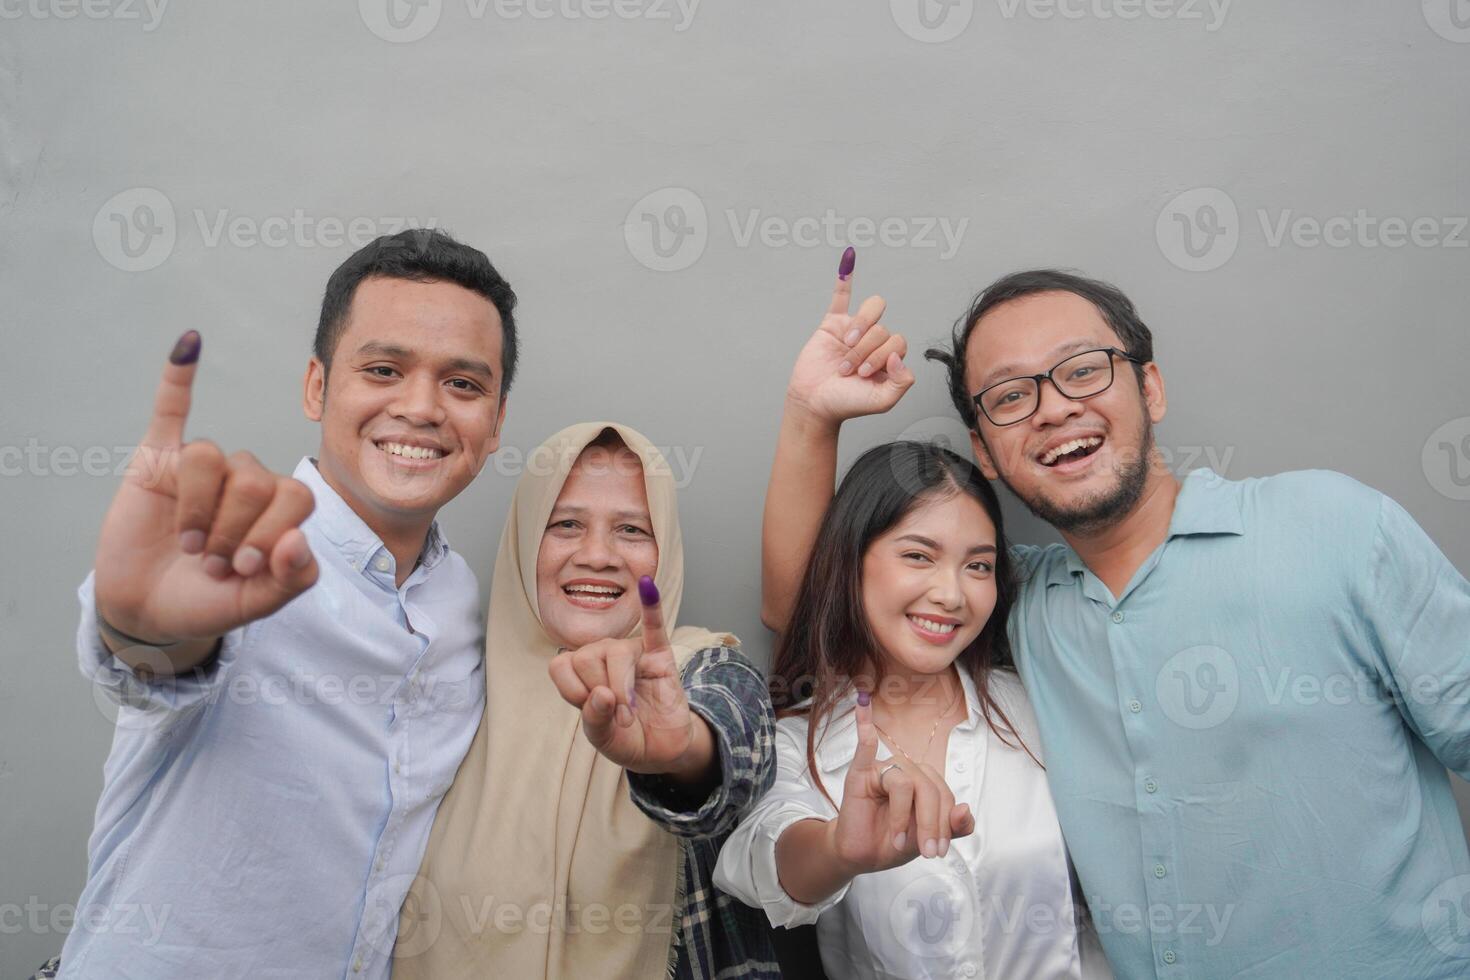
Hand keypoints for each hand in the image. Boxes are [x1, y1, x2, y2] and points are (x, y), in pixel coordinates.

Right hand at [92, 331, 319, 650]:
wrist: (148, 609)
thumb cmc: (208, 600)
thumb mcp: (257, 604)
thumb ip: (291, 579)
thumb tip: (297, 540)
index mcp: (281, 508)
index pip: (297, 496)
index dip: (271, 533)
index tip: (244, 568)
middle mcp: (248, 481)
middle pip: (256, 479)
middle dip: (231, 530)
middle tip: (210, 562)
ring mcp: (204, 469)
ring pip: (214, 459)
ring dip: (199, 508)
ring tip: (188, 543)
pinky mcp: (159, 460)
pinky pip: (170, 409)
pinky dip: (178, 376)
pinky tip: (189, 343)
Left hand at [548, 576, 711, 779]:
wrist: (663, 750)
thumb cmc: (627, 739)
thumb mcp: (601, 738)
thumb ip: (595, 718)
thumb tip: (602, 694)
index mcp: (582, 672)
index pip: (561, 664)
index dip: (572, 689)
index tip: (592, 711)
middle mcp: (603, 656)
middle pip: (588, 656)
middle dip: (602, 693)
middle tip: (620, 719)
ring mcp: (633, 653)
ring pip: (617, 652)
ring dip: (623, 688)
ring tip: (632, 713)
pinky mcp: (661, 656)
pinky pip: (655, 626)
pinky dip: (652, 606)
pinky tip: (648, 585)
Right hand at [785, 247, 914, 425]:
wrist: (814, 403)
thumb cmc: (847, 404)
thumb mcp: (883, 401)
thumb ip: (902, 382)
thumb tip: (898, 355)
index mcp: (890, 357)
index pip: (897, 341)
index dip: (881, 355)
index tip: (863, 374)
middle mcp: (875, 342)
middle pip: (882, 329)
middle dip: (864, 350)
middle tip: (848, 369)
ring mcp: (854, 330)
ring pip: (870, 313)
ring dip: (860, 328)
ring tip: (845, 345)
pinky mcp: (832, 324)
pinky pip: (841, 296)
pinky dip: (845, 276)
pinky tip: (849, 257)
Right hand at [827, 692, 974, 874]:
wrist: (862, 855)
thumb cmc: (893, 842)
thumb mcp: (927, 839)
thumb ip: (952, 827)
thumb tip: (966, 810)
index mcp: (926, 782)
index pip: (944, 794)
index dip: (945, 823)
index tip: (938, 851)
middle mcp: (908, 770)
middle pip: (928, 788)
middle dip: (931, 823)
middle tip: (927, 851)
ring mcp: (884, 769)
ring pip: (904, 783)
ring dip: (903, 818)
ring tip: (897, 842)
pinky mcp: (861, 773)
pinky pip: (865, 747)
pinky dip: (864, 725)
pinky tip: (864, 705)